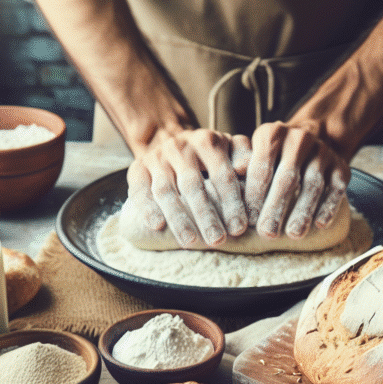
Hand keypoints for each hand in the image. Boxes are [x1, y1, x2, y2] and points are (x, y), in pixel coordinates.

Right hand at [126, 129, 250, 247]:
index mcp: (207, 141)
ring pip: (166, 190)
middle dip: (206, 215)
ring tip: (190, 242)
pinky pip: (139, 189)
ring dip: (179, 218)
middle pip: (193, 184)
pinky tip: (157, 226)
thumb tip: (245, 168)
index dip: (231, 202)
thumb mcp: (230, 149)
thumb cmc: (210, 155)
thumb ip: (243, 155)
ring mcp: (156, 157)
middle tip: (217, 240)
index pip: (222, 174)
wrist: (172, 141)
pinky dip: (147, 208)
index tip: (239, 228)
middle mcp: (180, 147)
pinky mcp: (137, 168)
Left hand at [244, 122, 349, 238]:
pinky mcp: (341, 166)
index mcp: (272, 134)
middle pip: (287, 178)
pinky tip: (320, 225)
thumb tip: (235, 171)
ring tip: (293, 234)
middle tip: (267, 234)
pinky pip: (336, 188)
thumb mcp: (253, 155)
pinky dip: (328, 207)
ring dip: (303, 211)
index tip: (247, 223)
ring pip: (313, 184)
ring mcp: (323, 152)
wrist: (310, 142)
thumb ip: (242, 166)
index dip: (254, 197)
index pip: (262, 167)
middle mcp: (299, 139)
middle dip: (276, 208)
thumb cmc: (271, 159)